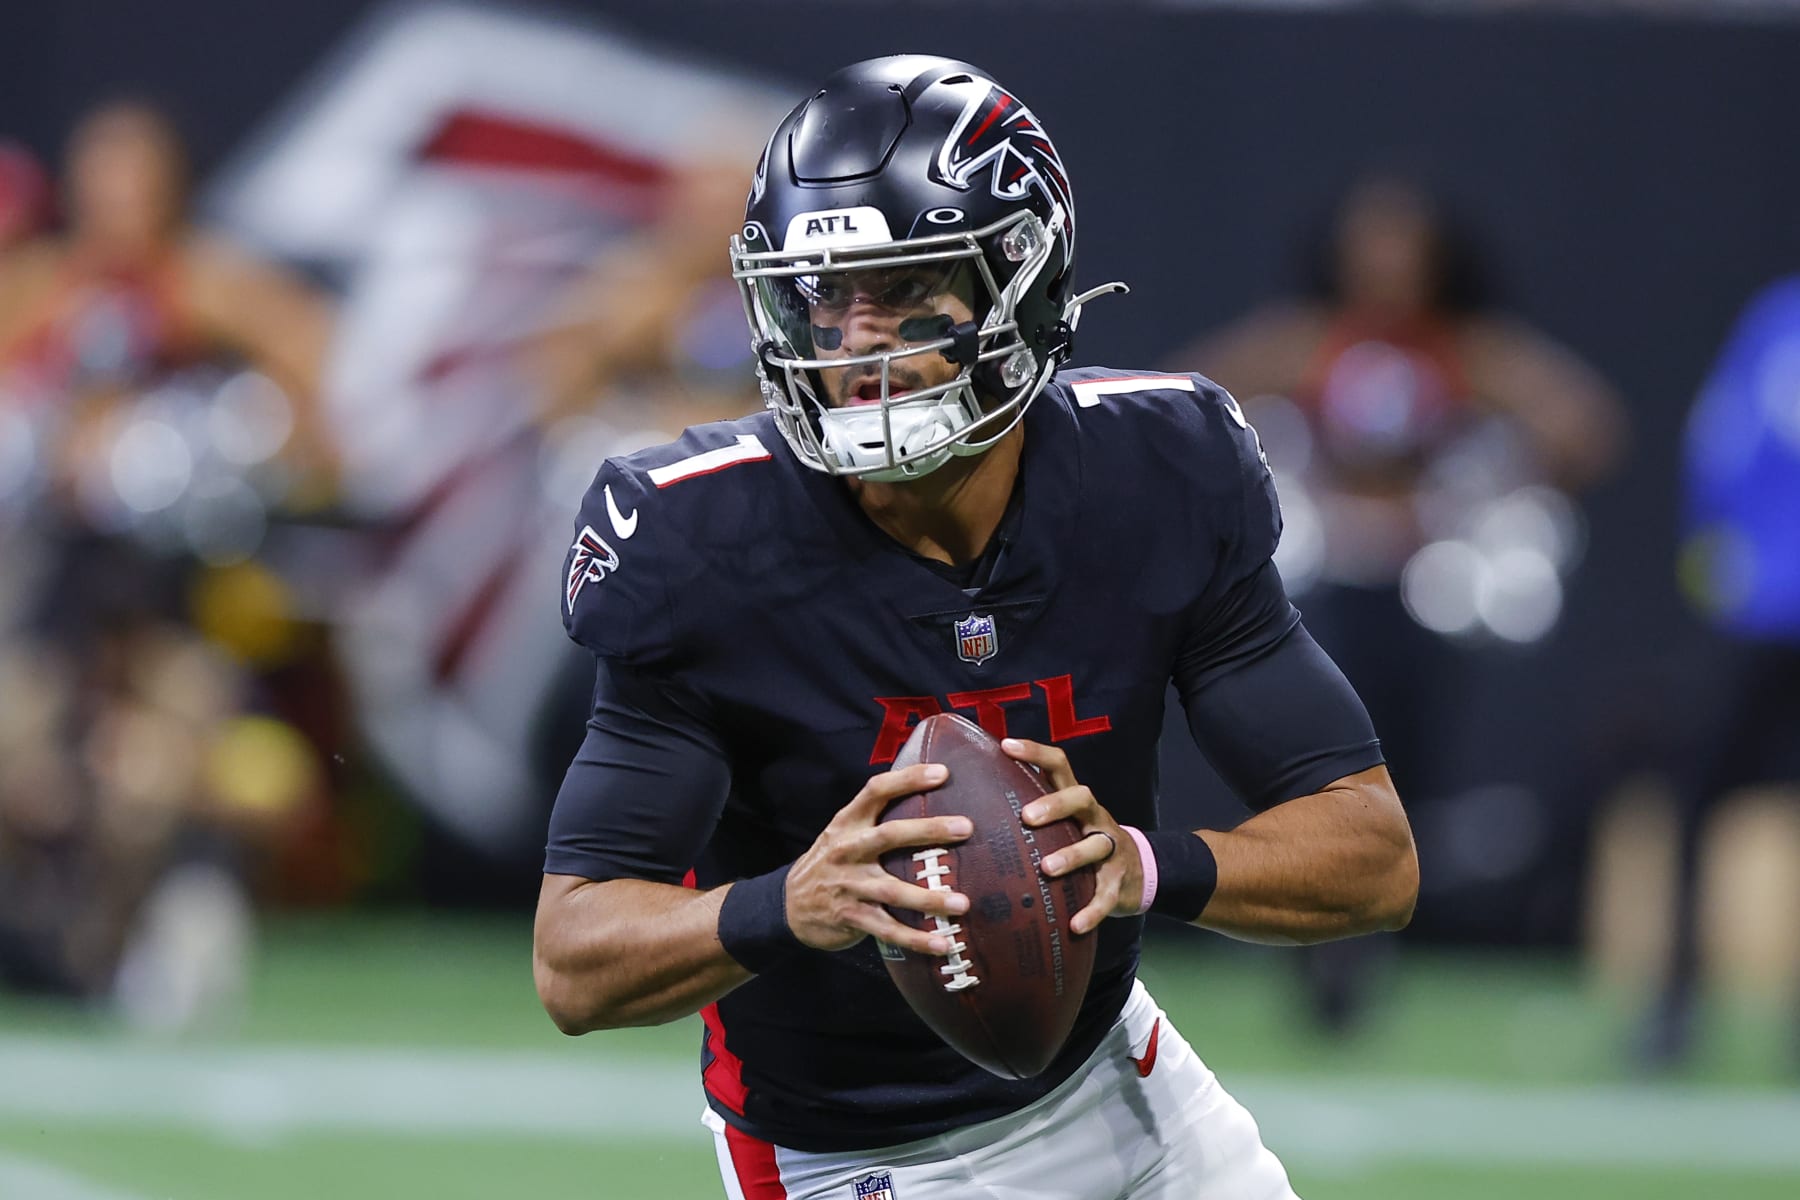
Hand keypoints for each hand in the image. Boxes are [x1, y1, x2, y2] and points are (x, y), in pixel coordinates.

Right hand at [785, 763, 972, 954]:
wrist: (788, 904)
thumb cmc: (831, 862)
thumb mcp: (843, 833)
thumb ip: (875, 819)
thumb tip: (929, 800)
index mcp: (848, 823)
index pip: (876, 791)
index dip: (908, 779)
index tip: (943, 773)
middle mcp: (848, 850)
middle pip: (890, 835)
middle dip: (929, 830)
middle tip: (967, 827)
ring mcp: (849, 884)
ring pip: (893, 891)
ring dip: (929, 898)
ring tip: (963, 903)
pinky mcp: (851, 916)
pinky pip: (888, 929)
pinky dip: (917, 938)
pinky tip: (943, 944)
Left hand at [1001, 738, 1140, 933]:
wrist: (1140, 874)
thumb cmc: (1082, 844)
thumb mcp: (1065, 824)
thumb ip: (1032, 814)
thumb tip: (971, 808)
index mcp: (1076, 802)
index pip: (1059, 766)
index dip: (1035, 753)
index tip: (1006, 746)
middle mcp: (1095, 819)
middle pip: (1082, 797)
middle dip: (1056, 804)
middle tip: (1027, 817)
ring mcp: (1110, 849)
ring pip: (1095, 845)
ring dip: (1072, 855)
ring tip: (1047, 868)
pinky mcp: (1119, 882)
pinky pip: (1107, 895)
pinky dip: (1092, 910)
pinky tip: (1075, 923)